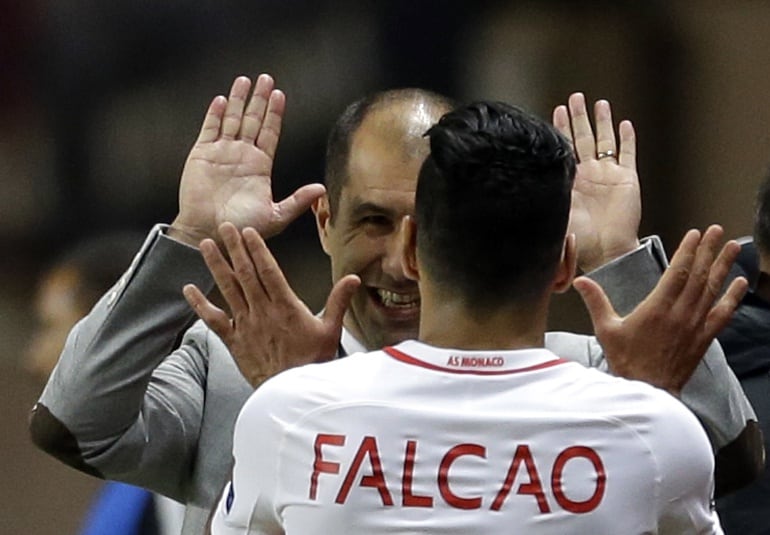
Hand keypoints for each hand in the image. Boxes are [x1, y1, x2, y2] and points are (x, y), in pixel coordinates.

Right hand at [170, 75, 324, 246]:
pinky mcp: (201, 155)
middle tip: (266, 78)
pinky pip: (210, 129)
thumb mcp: (276, 216)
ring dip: (239, 100)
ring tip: (245, 80)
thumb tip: (322, 189)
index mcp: (260, 166)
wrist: (210, 233)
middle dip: (259, 99)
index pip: (269, 133)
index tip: (280, 95)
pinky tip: (223, 100)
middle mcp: (242, 155)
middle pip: (253, 120)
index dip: (274, 114)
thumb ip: (297, 201)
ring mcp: (221, 153)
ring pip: (232, 120)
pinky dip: (215, 115)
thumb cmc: (243, 228)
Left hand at [182, 223, 359, 386]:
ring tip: (205, 245)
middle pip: (245, 274)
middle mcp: (262, 312)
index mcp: (285, 307)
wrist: (293, 393)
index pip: (268, 271)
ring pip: (228, 290)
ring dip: (216, 266)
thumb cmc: (313, 362)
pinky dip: (200, 304)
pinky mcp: (234, 341)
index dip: (257, 249)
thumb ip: (339, 301)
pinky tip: (189, 289)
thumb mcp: (331, 330)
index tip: (248, 232)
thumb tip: (353, 278)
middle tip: (224, 227)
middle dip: (234, 248)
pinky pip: (214, 320)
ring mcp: (246, 326)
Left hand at [553, 93, 640, 272]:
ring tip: (599, 103)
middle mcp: (589, 174)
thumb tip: (515, 187)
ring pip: (605, 141)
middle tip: (574, 97)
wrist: (606, 251)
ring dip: (602, 122)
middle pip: (583, 138)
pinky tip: (624, 123)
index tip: (556, 110)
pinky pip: (628, 154)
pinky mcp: (627, 179)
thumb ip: (540, 201)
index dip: (561, 128)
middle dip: (579, 117)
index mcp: (571, 181)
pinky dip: (627, 139)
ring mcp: (609, 175)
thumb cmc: (579, 239)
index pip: (564, 147)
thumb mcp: (552, 216)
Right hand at [573, 225, 748, 395]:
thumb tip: (580, 281)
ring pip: (713, 290)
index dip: (688, 251)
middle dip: (709, 251)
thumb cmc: (626, 362)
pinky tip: (740, 283)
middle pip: (699, 276)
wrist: (648, 391)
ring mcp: (695, 326)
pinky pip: (722, 314)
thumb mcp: (606, 330)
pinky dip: (733, 297)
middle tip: (718, 231)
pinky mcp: (703, 338)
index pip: (677, 272)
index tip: (696, 234)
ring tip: (734, 247)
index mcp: (656, 309)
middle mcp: (680, 314)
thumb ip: (596, 302)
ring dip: (724, 267)